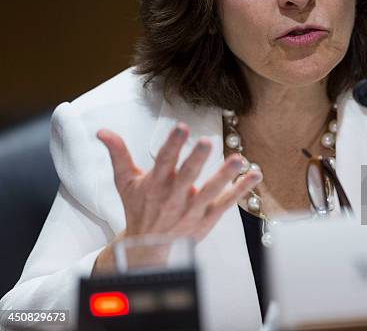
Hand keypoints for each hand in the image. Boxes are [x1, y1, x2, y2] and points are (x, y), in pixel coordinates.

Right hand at [93, 123, 260, 271]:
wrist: (147, 247)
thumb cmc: (139, 208)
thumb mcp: (125, 181)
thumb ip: (118, 154)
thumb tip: (103, 131)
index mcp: (155, 184)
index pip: (163, 161)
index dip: (172, 144)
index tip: (181, 127)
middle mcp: (174, 196)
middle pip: (186, 176)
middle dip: (196, 159)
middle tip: (206, 142)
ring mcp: (192, 209)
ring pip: (211, 191)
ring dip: (225, 175)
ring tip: (239, 160)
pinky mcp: (207, 219)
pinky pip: (226, 203)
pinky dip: (241, 190)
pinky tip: (255, 174)